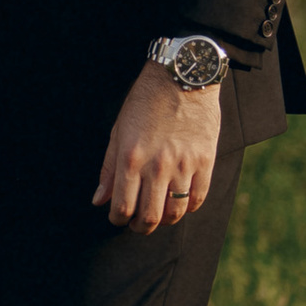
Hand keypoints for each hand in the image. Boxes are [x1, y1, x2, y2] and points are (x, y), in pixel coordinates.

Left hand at [92, 64, 222, 234]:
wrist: (182, 78)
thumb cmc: (145, 102)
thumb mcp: (118, 131)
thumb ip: (108, 169)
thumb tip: (99, 200)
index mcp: (131, 159)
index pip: (122, 207)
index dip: (118, 220)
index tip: (118, 218)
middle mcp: (157, 166)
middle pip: (149, 217)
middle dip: (140, 227)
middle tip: (138, 224)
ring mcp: (184, 165)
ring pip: (174, 213)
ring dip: (164, 221)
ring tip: (159, 214)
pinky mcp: (206, 161)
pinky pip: (198, 198)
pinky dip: (188, 208)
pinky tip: (180, 203)